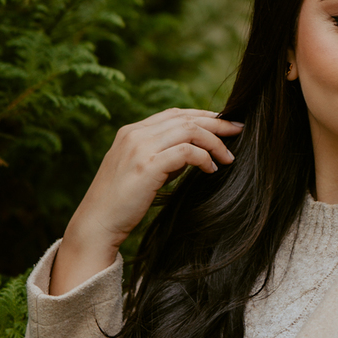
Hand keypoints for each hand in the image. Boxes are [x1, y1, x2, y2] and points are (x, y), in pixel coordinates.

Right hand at [50, 107, 243, 294]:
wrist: (97, 223)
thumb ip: (163, 157)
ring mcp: (139, 148)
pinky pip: (187, 152)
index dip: (203, 116)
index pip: (174, 113)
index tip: (224, 124)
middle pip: (185, 118)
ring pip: (189, 130)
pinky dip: (204, 158)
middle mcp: (134, 134)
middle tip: (239, 130)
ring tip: (229, 157)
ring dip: (214, 142)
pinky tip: (212, 169)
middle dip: (217, 123)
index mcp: (131, 132)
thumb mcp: (142, 171)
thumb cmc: (121, 203)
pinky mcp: (147, 165)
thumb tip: (194, 153)